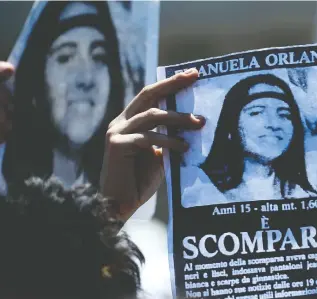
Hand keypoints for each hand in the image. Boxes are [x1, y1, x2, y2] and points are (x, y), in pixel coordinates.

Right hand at [100, 69, 203, 221]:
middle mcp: (120, 122)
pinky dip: (168, 141)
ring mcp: (116, 132)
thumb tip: (192, 125)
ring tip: (199, 124)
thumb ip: (168, 138)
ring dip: (178, 118)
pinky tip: (183, 147)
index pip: (150, 96)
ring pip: (152, 115)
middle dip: (172, 85)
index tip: (191, 75)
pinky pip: (148, 138)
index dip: (169, 84)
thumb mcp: (158, 155)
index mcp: (129, 122)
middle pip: (148, 95)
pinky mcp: (117, 145)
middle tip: (194, 78)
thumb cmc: (139, 181)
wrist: (118, 204)